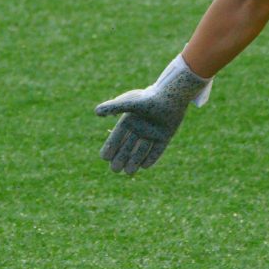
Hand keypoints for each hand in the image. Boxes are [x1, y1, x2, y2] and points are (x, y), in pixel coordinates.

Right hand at [95, 59, 210, 173]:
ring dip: (134, 161)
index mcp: (129, 120)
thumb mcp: (129, 103)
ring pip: (141, 150)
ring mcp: (152, 133)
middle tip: (114, 170)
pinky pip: (157, 150)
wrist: (172, 96)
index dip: (110, 147)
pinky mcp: (165, 136)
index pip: (117, 137)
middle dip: (120, 158)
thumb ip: (113, 107)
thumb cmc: (148, 98)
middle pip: (127, 146)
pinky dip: (151, 158)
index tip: (104, 157)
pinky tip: (144, 166)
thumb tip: (96, 112)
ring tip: (129, 172)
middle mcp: (140, 128)